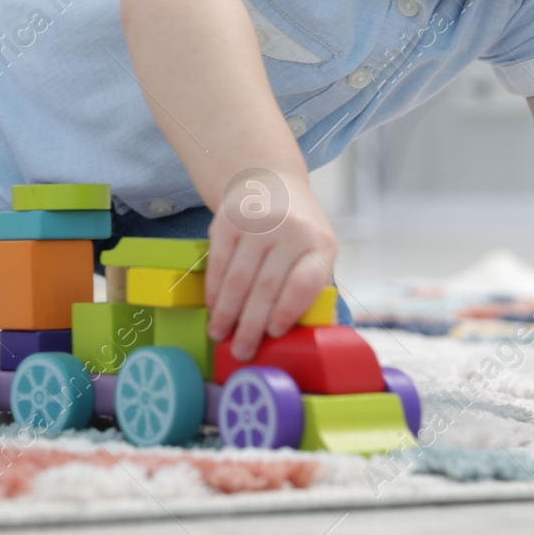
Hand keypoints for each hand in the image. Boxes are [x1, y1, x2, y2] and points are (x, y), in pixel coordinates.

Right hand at [205, 173, 337, 361]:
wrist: (270, 182)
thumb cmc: (297, 231)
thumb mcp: (316, 251)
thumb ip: (312, 288)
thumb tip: (310, 337)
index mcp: (320, 244)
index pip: (303, 283)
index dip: (287, 311)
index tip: (273, 333)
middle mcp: (290, 230)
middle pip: (267, 287)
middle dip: (250, 325)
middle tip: (240, 352)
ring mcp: (257, 222)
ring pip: (238, 278)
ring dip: (227, 313)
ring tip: (219, 335)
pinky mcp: (228, 220)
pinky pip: (218, 263)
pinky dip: (214, 290)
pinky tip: (213, 308)